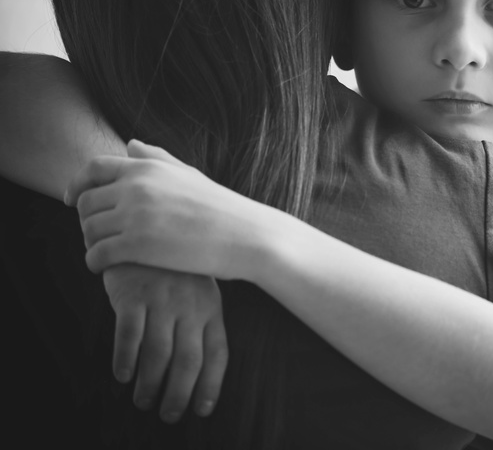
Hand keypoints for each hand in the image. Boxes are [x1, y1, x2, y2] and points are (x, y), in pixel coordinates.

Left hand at [66, 139, 265, 279]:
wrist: (246, 236)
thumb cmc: (221, 208)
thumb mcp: (188, 175)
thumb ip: (157, 159)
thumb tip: (130, 145)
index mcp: (147, 168)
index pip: (93, 168)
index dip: (76, 184)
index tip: (73, 200)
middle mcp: (136, 187)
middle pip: (85, 202)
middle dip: (86, 220)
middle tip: (99, 235)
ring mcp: (135, 215)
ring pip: (88, 230)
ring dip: (90, 243)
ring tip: (104, 253)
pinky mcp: (136, 245)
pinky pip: (95, 255)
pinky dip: (94, 263)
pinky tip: (105, 269)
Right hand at [102, 264, 227, 421]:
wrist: (147, 230)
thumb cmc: (175, 269)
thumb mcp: (199, 290)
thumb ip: (201, 323)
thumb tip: (199, 370)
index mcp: (211, 308)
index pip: (217, 353)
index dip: (211, 385)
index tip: (202, 409)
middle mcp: (190, 306)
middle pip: (188, 361)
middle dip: (179, 394)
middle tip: (169, 415)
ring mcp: (161, 299)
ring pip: (158, 354)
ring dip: (149, 384)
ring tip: (143, 401)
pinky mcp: (133, 294)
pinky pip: (129, 334)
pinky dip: (125, 359)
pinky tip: (122, 376)